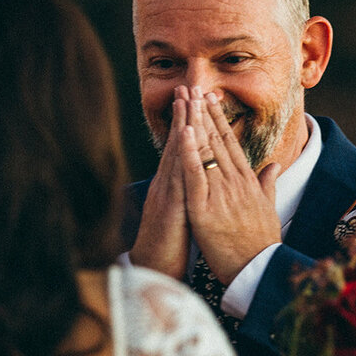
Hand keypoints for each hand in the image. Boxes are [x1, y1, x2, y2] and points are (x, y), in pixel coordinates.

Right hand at [130, 87, 190, 279]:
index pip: (183, 149)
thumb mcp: (184, 213)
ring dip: (181, 129)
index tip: (196, 98)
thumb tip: (202, 179)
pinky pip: (176, 181)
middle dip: (184, 115)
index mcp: (173, 185)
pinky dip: (181, 160)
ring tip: (186, 102)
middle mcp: (166, 185)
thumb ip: (192, 193)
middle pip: (177, 145)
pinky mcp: (168, 210)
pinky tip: (185, 143)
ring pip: (175, 157)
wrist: (154, 270)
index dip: (190, 123)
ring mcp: (165, 195)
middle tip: (188, 85)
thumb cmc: (170, 244)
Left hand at [179, 89, 281, 284]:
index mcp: (247, 182)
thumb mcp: (268, 208)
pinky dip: (189, 153)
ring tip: (187, 100)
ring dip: (194, 123)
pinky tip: (183, 133)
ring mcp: (220, 194)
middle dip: (204, 113)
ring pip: (205, 151)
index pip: (231, 144)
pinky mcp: (205, 209)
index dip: (219, 120)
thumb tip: (273, 165)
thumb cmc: (262, 243)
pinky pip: (195, 176)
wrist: (258, 269)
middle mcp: (235, 182)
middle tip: (194, 87)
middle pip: (217, 140)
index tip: (211, 100)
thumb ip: (267, 183)